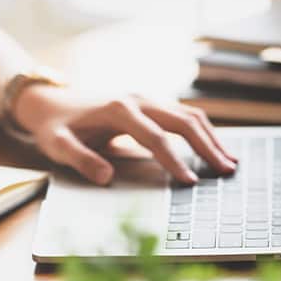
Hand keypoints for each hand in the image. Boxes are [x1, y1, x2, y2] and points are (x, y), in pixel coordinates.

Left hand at [13, 86, 237, 184]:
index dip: (174, 160)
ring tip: (230, 162)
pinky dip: (202, 131)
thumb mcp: (57, 144)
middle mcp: (137, 99)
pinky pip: (183, 115)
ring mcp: (146, 99)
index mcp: (118, 109)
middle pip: (182, 121)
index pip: (154, 137)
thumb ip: (79, 159)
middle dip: (206, 146)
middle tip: (226, 171)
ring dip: (211, 137)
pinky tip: (215, 148)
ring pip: (188, 114)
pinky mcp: (150, 104)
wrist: (51, 102)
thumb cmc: (55, 126)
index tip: (190, 182)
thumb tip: (106, 176)